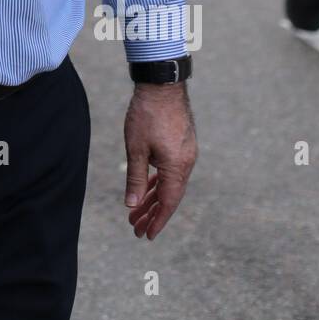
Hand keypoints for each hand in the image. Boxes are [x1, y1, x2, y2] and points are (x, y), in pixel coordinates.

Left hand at [124, 83, 196, 238]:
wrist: (162, 83)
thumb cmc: (147, 114)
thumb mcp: (136, 148)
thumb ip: (135, 178)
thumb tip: (132, 205)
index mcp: (177, 166)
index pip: (168, 203)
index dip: (157, 221)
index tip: (145, 235)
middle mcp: (186, 162)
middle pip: (170, 196)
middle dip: (152, 213)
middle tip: (135, 228)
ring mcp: (186, 153)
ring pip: (170, 183)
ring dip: (154, 197)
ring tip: (137, 211)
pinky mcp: (182, 144)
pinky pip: (171, 170)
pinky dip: (159, 181)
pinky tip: (148, 187)